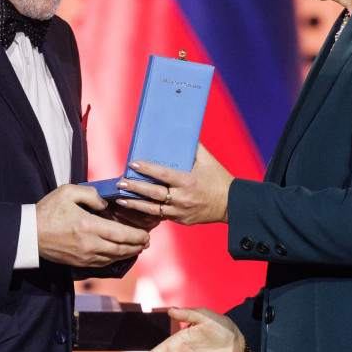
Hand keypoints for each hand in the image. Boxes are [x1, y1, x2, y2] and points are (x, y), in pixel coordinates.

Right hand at [36, 184, 149, 267]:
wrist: (28, 234)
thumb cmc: (48, 211)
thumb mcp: (68, 192)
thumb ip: (91, 194)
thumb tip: (106, 203)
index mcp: (89, 226)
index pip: (121, 234)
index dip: (137, 236)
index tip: (146, 234)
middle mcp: (90, 244)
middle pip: (122, 249)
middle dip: (137, 246)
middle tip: (147, 242)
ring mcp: (85, 256)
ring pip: (114, 258)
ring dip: (128, 254)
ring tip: (138, 248)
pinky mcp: (79, 263)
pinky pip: (103, 263)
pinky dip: (115, 259)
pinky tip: (119, 254)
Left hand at [113, 144, 233, 225]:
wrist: (232, 204)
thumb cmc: (219, 179)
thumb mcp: (208, 161)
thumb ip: (193, 147)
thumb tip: (180, 131)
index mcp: (188, 181)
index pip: (162, 174)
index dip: (146, 169)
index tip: (132, 164)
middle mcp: (182, 198)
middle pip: (153, 193)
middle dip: (134, 187)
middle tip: (120, 182)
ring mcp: (181, 212)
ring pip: (152, 209)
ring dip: (134, 203)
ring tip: (120, 198)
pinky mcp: (181, 220)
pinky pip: (161, 216)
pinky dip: (147, 212)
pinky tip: (135, 208)